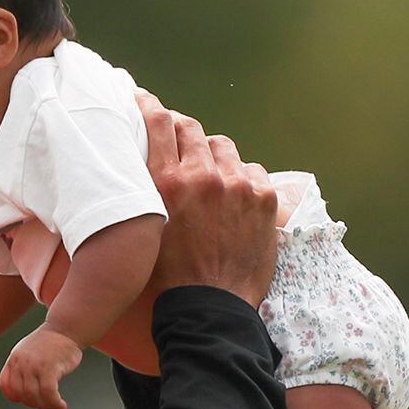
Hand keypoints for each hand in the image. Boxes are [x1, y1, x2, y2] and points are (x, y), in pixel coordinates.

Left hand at [0, 325, 82, 408]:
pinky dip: (54, 403)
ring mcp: (34, 365)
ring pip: (34, 397)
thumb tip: (27, 395)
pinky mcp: (49, 367)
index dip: (16, 397)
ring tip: (56, 407)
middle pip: (21, 395)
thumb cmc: (51, 342)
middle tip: (48, 406)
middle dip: (36, 404)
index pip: (6, 385)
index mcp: (14, 358)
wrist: (66, 327)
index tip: (30, 400)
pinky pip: (48, 393)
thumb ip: (23, 368)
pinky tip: (61, 405)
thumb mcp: (29, 352)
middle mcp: (21, 362)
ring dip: (46, 407)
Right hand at [135, 90, 278, 306]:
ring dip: (214, 157)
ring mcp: (237, 185)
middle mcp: (203, 176)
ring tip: (211, 179)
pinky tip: (235, 199)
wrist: (210, 309)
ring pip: (223, 148)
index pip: (159, 123)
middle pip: (192, 129)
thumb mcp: (146, 227)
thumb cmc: (170, 276)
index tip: (144, 99)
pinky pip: (252, 172)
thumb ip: (150, 191)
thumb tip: (150, 165)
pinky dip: (243, 180)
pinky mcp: (264, 198)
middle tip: (180, 142)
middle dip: (183, 130)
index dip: (150, 106)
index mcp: (167, 182)